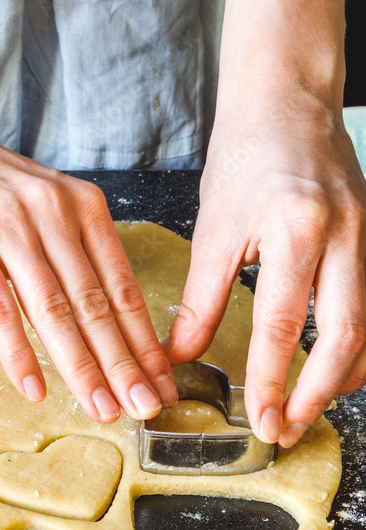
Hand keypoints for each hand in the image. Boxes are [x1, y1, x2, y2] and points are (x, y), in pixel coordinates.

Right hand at [0, 108, 177, 421]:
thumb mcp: (34, 201)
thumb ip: (62, 247)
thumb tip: (87, 312)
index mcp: (80, 206)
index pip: (122, 286)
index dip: (144, 340)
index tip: (161, 383)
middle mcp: (54, 215)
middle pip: (97, 304)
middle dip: (125, 365)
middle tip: (145, 409)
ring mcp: (10, 228)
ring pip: (55, 311)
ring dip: (82, 367)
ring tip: (101, 409)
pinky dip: (19, 354)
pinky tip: (35, 388)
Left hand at [164, 91, 365, 446]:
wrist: (288, 100)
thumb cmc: (245, 155)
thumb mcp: (213, 227)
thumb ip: (201, 298)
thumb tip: (181, 356)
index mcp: (295, 230)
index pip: (283, 324)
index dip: (270, 379)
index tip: (259, 419)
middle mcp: (345, 237)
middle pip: (346, 336)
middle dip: (318, 393)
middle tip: (287, 428)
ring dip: (343, 375)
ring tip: (308, 407)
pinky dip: (356, 343)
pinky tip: (332, 365)